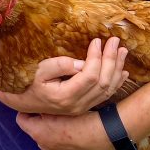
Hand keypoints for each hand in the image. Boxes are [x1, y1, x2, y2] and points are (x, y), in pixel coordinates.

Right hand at [10, 37, 127, 115]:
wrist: (25, 101)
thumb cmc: (30, 82)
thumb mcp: (40, 70)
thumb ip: (60, 65)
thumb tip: (82, 63)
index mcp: (65, 96)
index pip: (90, 76)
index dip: (96, 57)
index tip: (96, 41)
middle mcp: (77, 105)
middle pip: (102, 82)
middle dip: (111, 60)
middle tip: (115, 41)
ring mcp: (82, 108)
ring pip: (107, 89)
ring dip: (117, 69)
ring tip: (122, 51)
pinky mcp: (85, 107)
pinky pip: (105, 95)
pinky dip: (117, 82)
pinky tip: (124, 71)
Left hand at [16, 109, 111, 149]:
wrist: (99, 133)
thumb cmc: (77, 118)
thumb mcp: (56, 107)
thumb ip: (42, 104)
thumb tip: (36, 100)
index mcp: (36, 132)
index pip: (20, 119)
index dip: (26, 108)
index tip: (34, 101)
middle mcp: (42, 144)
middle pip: (34, 128)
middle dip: (38, 118)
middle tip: (50, 107)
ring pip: (47, 135)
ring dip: (50, 127)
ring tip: (62, 116)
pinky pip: (59, 142)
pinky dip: (62, 135)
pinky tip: (72, 127)